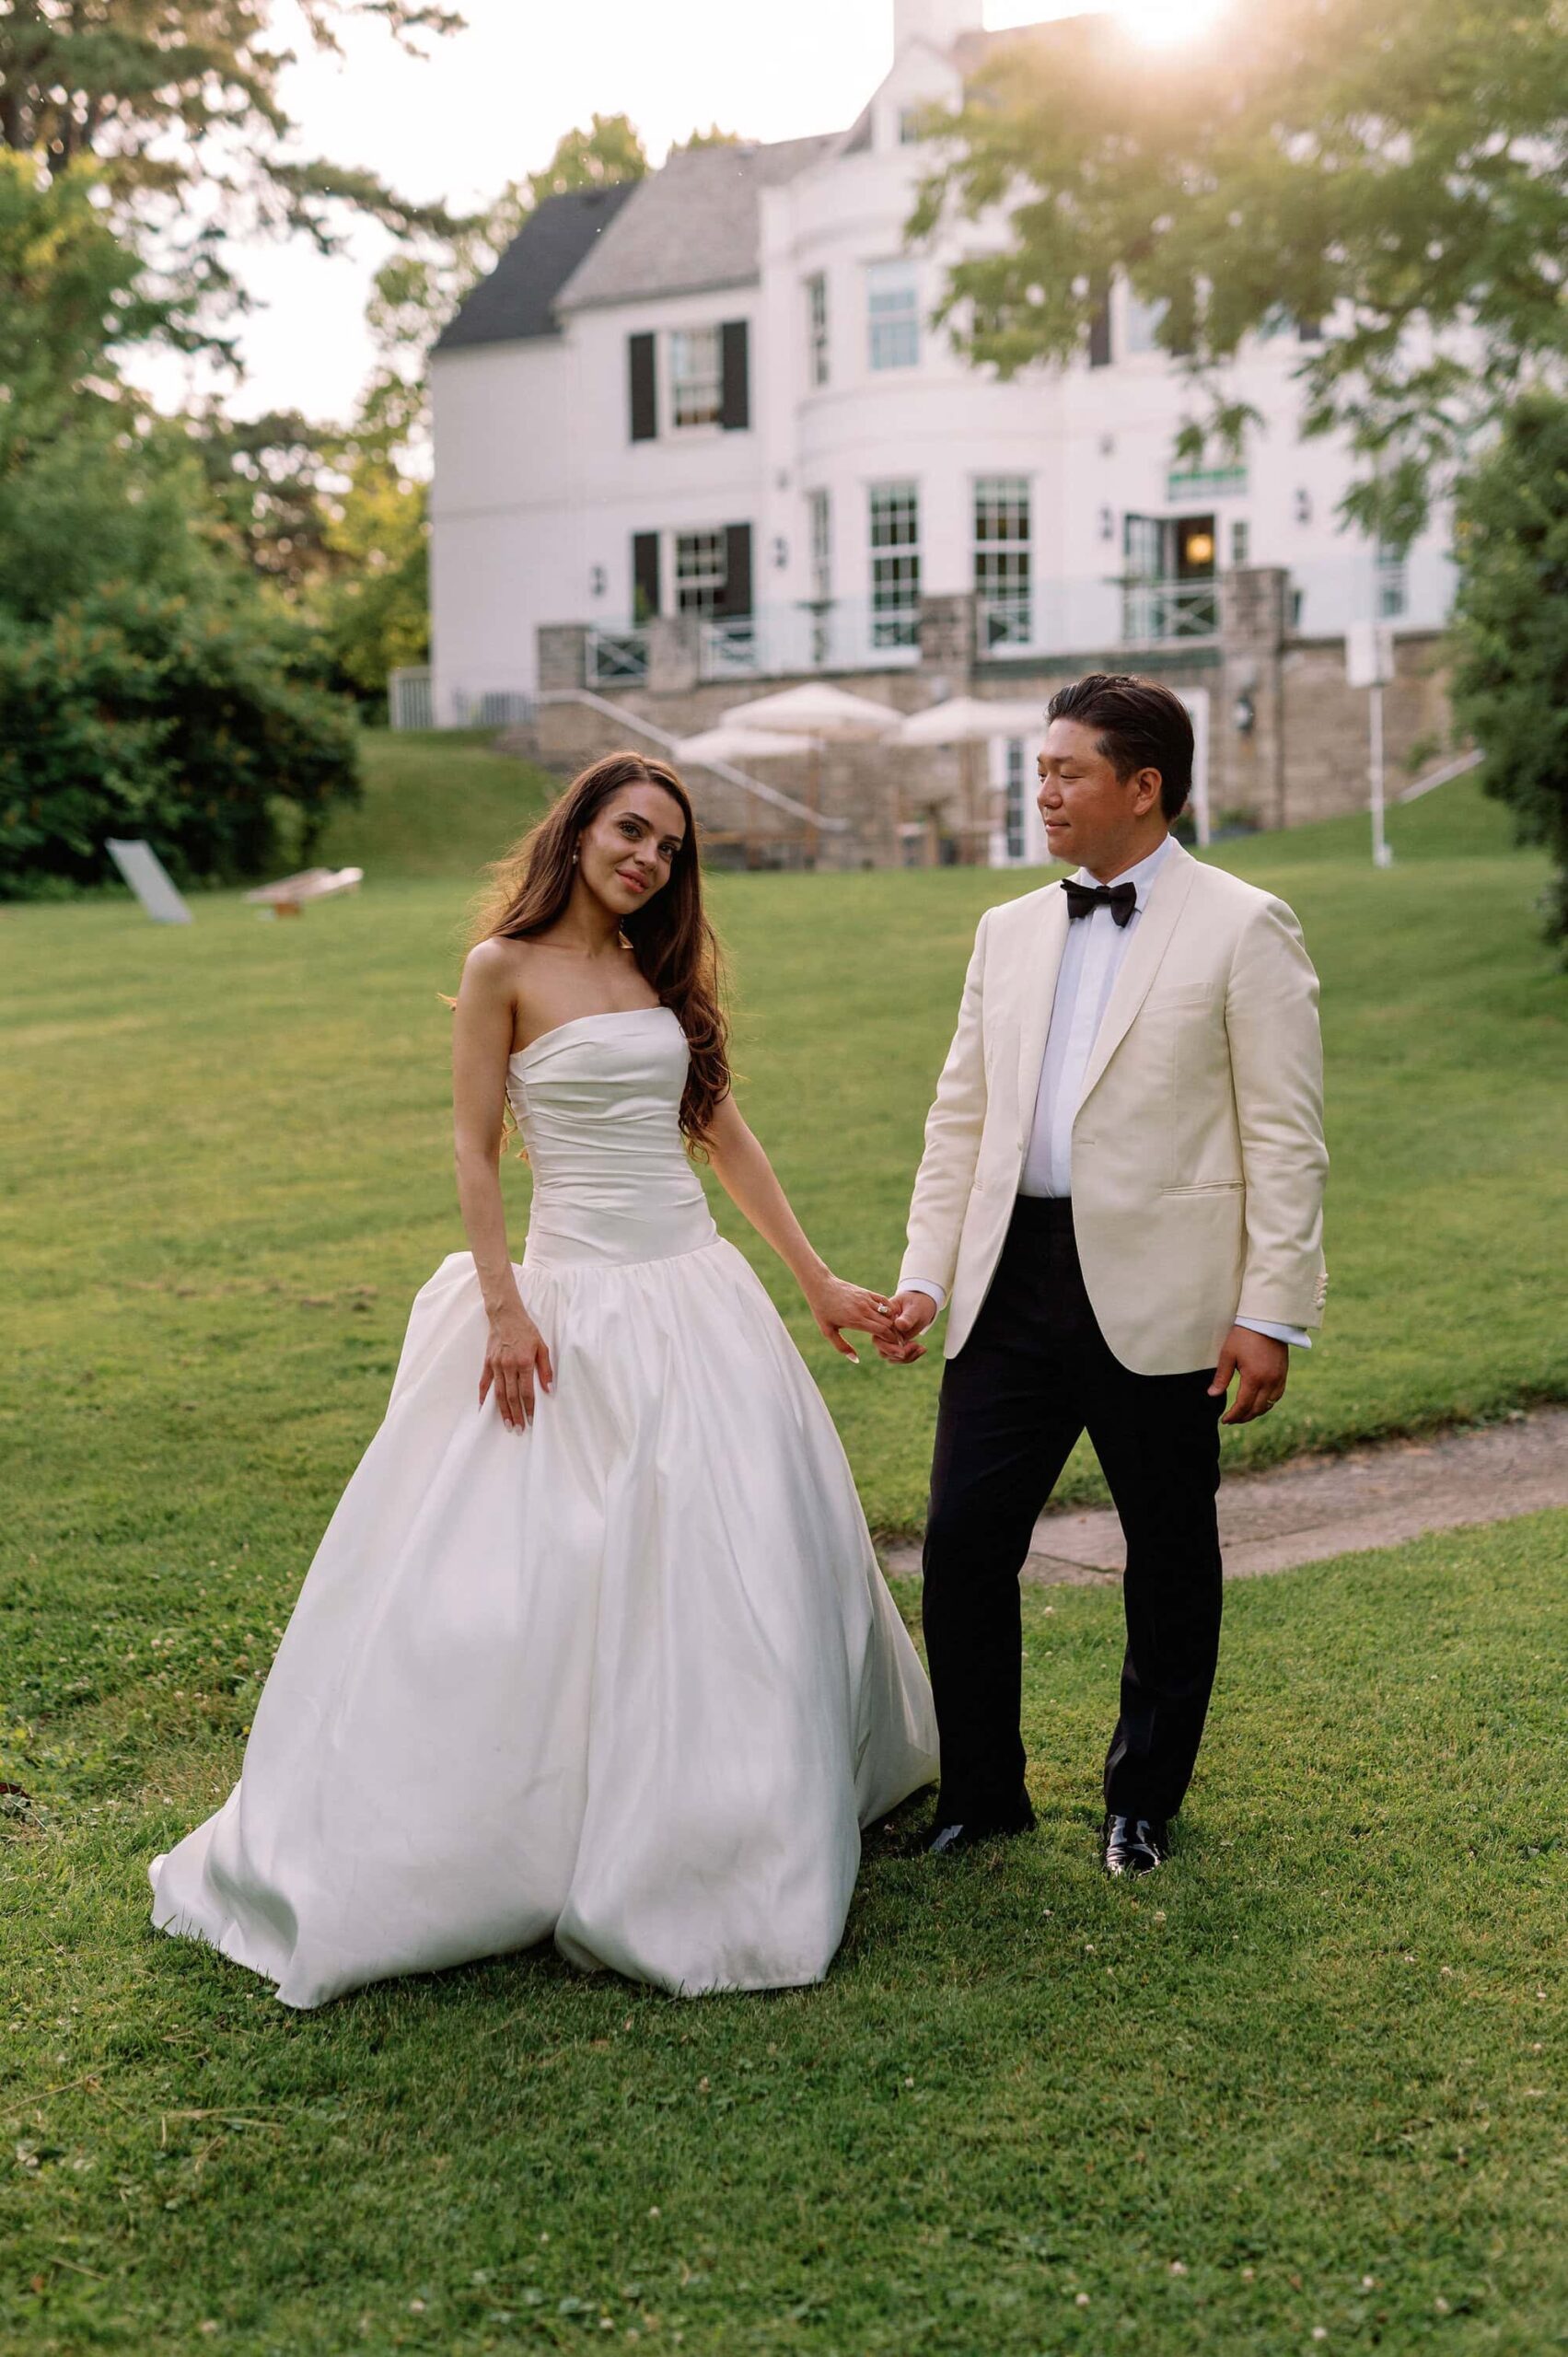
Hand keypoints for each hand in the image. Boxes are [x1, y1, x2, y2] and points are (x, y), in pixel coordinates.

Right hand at [479, 1295, 553, 1429]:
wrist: (506, 1315)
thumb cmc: (526, 1330)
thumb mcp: (542, 1346)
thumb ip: (545, 1369)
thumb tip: (549, 1389)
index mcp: (524, 1362)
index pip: (527, 1391)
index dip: (529, 1408)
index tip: (530, 1421)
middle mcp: (508, 1365)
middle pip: (512, 1396)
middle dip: (516, 1414)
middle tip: (518, 1429)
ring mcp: (496, 1365)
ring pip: (499, 1393)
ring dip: (502, 1410)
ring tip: (506, 1424)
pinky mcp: (487, 1362)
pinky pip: (484, 1382)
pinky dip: (483, 1396)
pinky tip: (483, 1408)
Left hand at [805, 1274, 901, 1362]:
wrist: (821, 1286)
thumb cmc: (822, 1310)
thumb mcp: (828, 1331)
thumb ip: (842, 1347)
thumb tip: (856, 1359)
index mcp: (855, 1320)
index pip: (882, 1331)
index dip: (891, 1340)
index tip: (894, 1346)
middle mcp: (863, 1309)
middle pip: (888, 1323)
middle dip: (894, 1334)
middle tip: (897, 1342)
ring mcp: (866, 1299)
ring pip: (888, 1313)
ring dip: (893, 1323)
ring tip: (894, 1332)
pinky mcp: (867, 1292)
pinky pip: (884, 1301)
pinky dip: (890, 1310)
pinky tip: (890, 1317)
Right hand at [873, 1288, 938, 1366]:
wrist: (922, 1304)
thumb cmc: (918, 1303)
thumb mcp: (915, 1308)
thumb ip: (907, 1317)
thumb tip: (898, 1325)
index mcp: (883, 1319)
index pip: (878, 1334)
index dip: (889, 1342)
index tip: (905, 1341)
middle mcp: (884, 1330)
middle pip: (881, 1348)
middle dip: (896, 1353)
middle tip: (913, 1347)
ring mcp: (889, 1338)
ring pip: (889, 1356)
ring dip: (906, 1357)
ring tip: (921, 1348)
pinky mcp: (897, 1345)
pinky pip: (899, 1356)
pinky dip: (911, 1356)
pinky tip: (922, 1349)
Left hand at [1209, 1325, 1288, 1425]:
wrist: (1267, 1321)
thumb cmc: (1244, 1335)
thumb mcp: (1228, 1355)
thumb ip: (1221, 1377)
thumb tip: (1212, 1394)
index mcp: (1254, 1378)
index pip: (1243, 1405)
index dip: (1233, 1416)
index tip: (1224, 1420)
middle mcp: (1269, 1382)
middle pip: (1257, 1409)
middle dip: (1243, 1417)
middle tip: (1232, 1420)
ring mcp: (1279, 1378)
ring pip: (1269, 1405)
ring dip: (1256, 1412)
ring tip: (1243, 1414)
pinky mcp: (1283, 1374)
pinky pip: (1277, 1396)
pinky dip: (1268, 1403)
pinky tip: (1259, 1403)